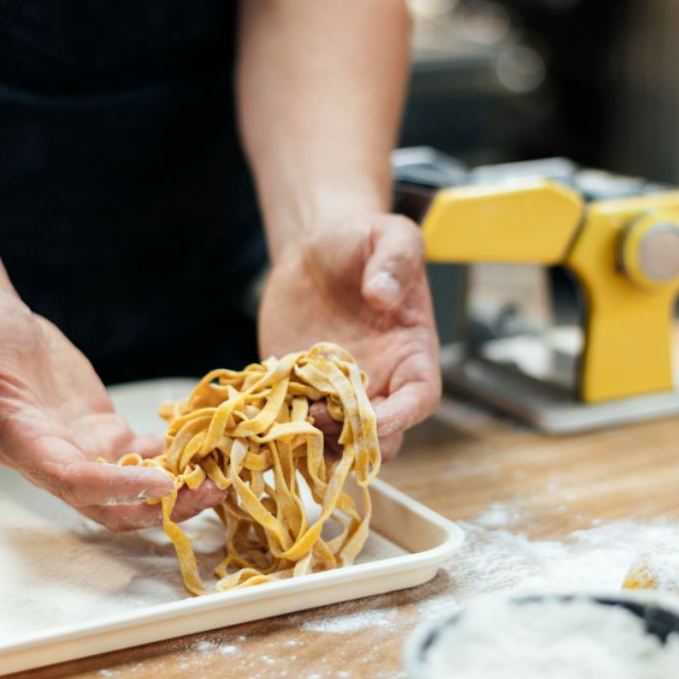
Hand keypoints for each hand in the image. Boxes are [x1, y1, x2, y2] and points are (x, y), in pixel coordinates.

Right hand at [0, 290, 224, 529]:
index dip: (117, 487)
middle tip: (211, 494)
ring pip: (132, 487)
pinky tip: (211, 447)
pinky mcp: (100, 431)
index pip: (73, 480)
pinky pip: (142, 455)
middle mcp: (54, 457)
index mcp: (22, 443)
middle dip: (160, 505)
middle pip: (110, 502)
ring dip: (177, 488)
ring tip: (224, 478)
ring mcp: (80, 448)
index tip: (164, 483)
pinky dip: (175, 456)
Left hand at [259, 214, 440, 459]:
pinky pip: (293, 423)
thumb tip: (383, 293)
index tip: (374, 417)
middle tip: (319, 417)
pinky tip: (258, 418)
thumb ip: (396, 259)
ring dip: (314, 443)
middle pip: (379, 434)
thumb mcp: (390, 235)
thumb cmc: (362, 242)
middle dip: (353, 438)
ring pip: (335, 441)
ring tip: (286, 422)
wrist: (316, 250)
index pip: (419, 399)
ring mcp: (336, 391)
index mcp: (411, 353)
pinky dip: (279, 429)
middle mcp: (379, 381)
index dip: (402, 416)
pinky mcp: (298, 390)